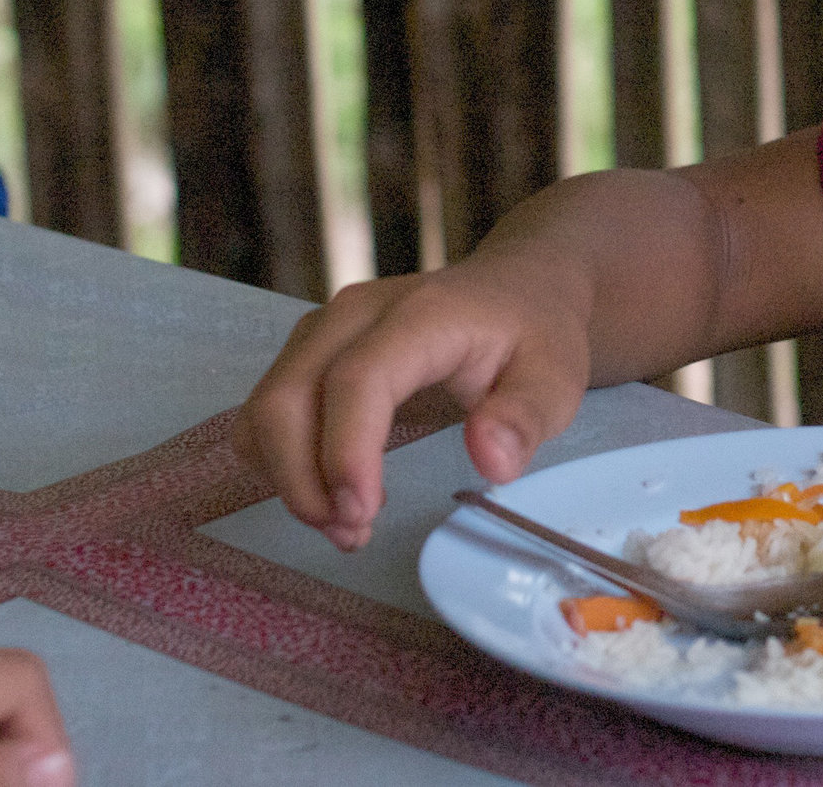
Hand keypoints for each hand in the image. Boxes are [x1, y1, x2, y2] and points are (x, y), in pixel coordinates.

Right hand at [236, 239, 597, 552]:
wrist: (514, 289)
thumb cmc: (533, 335)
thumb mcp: (556, 377)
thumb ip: (526, 418)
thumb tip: (490, 462)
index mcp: (422, 314)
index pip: (358, 380)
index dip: (346, 453)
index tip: (361, 516)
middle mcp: (356, 313)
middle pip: (288, 398)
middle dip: (304, 481)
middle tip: (354, 534)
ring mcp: (324, 330)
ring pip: (266, 409)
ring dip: (289, 479)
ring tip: (348, 524)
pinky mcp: (307, 352)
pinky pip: (266, 414)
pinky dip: (282, 463)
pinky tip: (332, 492)